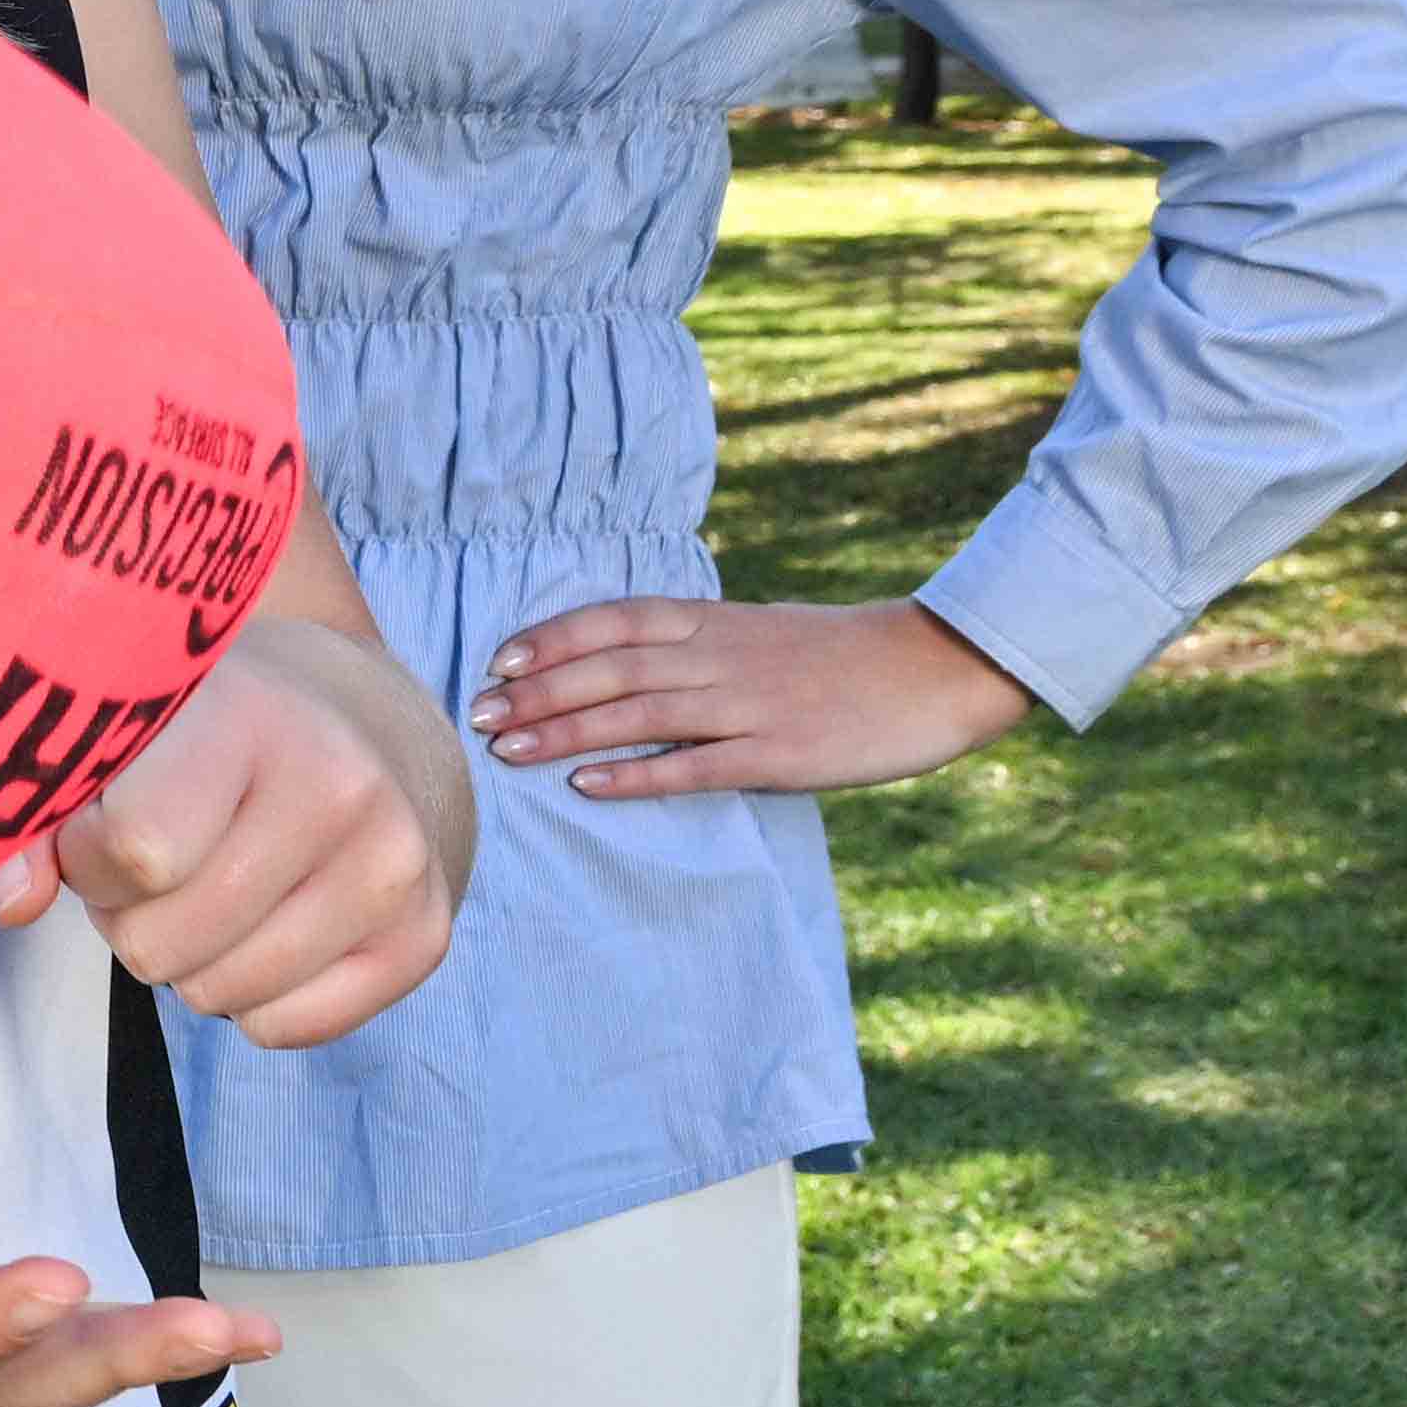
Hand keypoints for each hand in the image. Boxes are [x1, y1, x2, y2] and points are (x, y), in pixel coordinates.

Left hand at [0, 619, 456, 1048]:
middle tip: (156, 865)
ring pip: (217, 995)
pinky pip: (283, 1029)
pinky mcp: (425, 935)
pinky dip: (249, 997)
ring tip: (209, 885)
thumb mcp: (124, 735)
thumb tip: (11, 904)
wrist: (360, 721)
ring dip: (187, 959)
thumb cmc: (209, 731)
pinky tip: (263, 922)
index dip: (90, 860)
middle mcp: (339, 786)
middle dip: (131, 917)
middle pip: (164, 942)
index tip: (99, 828)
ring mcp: (393, 865)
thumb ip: (44, 815)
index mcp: (249, 715)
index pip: (136, 851)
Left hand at [479, 595, 1033, 798]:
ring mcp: (747, 706)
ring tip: (508, 750)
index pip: (613, 621)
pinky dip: (636, 775)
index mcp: (713, 622)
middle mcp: (719, 657)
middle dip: (537, 692)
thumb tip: (626, 665)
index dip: (552, 639)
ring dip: (565, 731)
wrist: (929, 668)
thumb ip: (696, 644)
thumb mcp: (756, 631)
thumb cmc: (837, 654)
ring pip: (637, 715)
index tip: (498, 662)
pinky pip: (694, 765)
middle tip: (476, 716)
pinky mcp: (777, 754)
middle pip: (609, 669)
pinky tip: (588, 785)